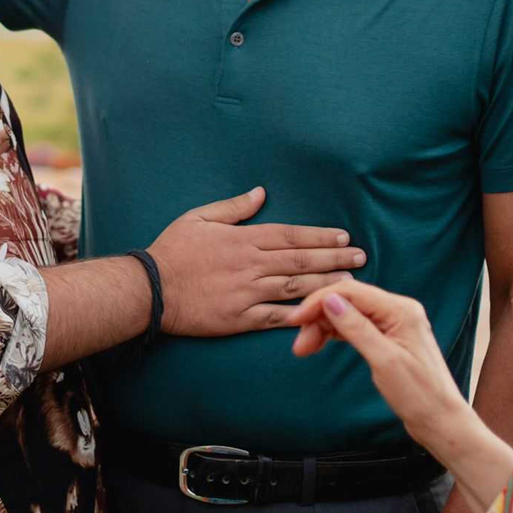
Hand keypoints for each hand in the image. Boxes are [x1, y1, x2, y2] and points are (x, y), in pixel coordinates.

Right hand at [148, 187, 365, 336]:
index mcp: (243, 239)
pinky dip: (300, 314)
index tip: (343, 236)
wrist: (151, 289)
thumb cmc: (173, 250)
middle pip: (300, 261)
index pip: (290, 236)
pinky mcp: (240, 319)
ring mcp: (247, 293)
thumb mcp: (199, 217)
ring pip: (295, 288)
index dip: (319, 236)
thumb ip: (233, 207)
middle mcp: (250, 265)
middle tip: (360, 257)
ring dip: (326, 284)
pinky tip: (321, 312)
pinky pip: (276, 317)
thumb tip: (260, 193)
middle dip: (334, 258)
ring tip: (351, 282)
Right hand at [289, 281, 512, 512]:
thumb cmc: (419, 396)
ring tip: (304, 349)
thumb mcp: (384, 361)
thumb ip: (356, 328)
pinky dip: (337, 334)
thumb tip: (330, 300)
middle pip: (348, 301)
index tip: (295, 320)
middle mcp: (398, 310)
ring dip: (325, 327)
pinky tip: (322, 343)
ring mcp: (394, 323)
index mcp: (400, 310)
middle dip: (319, 317)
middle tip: (300, 345)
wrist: (443, 423)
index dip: (319, 302)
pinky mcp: (389, 337)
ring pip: (349, 313)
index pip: (351, 292)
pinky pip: (357, 325)